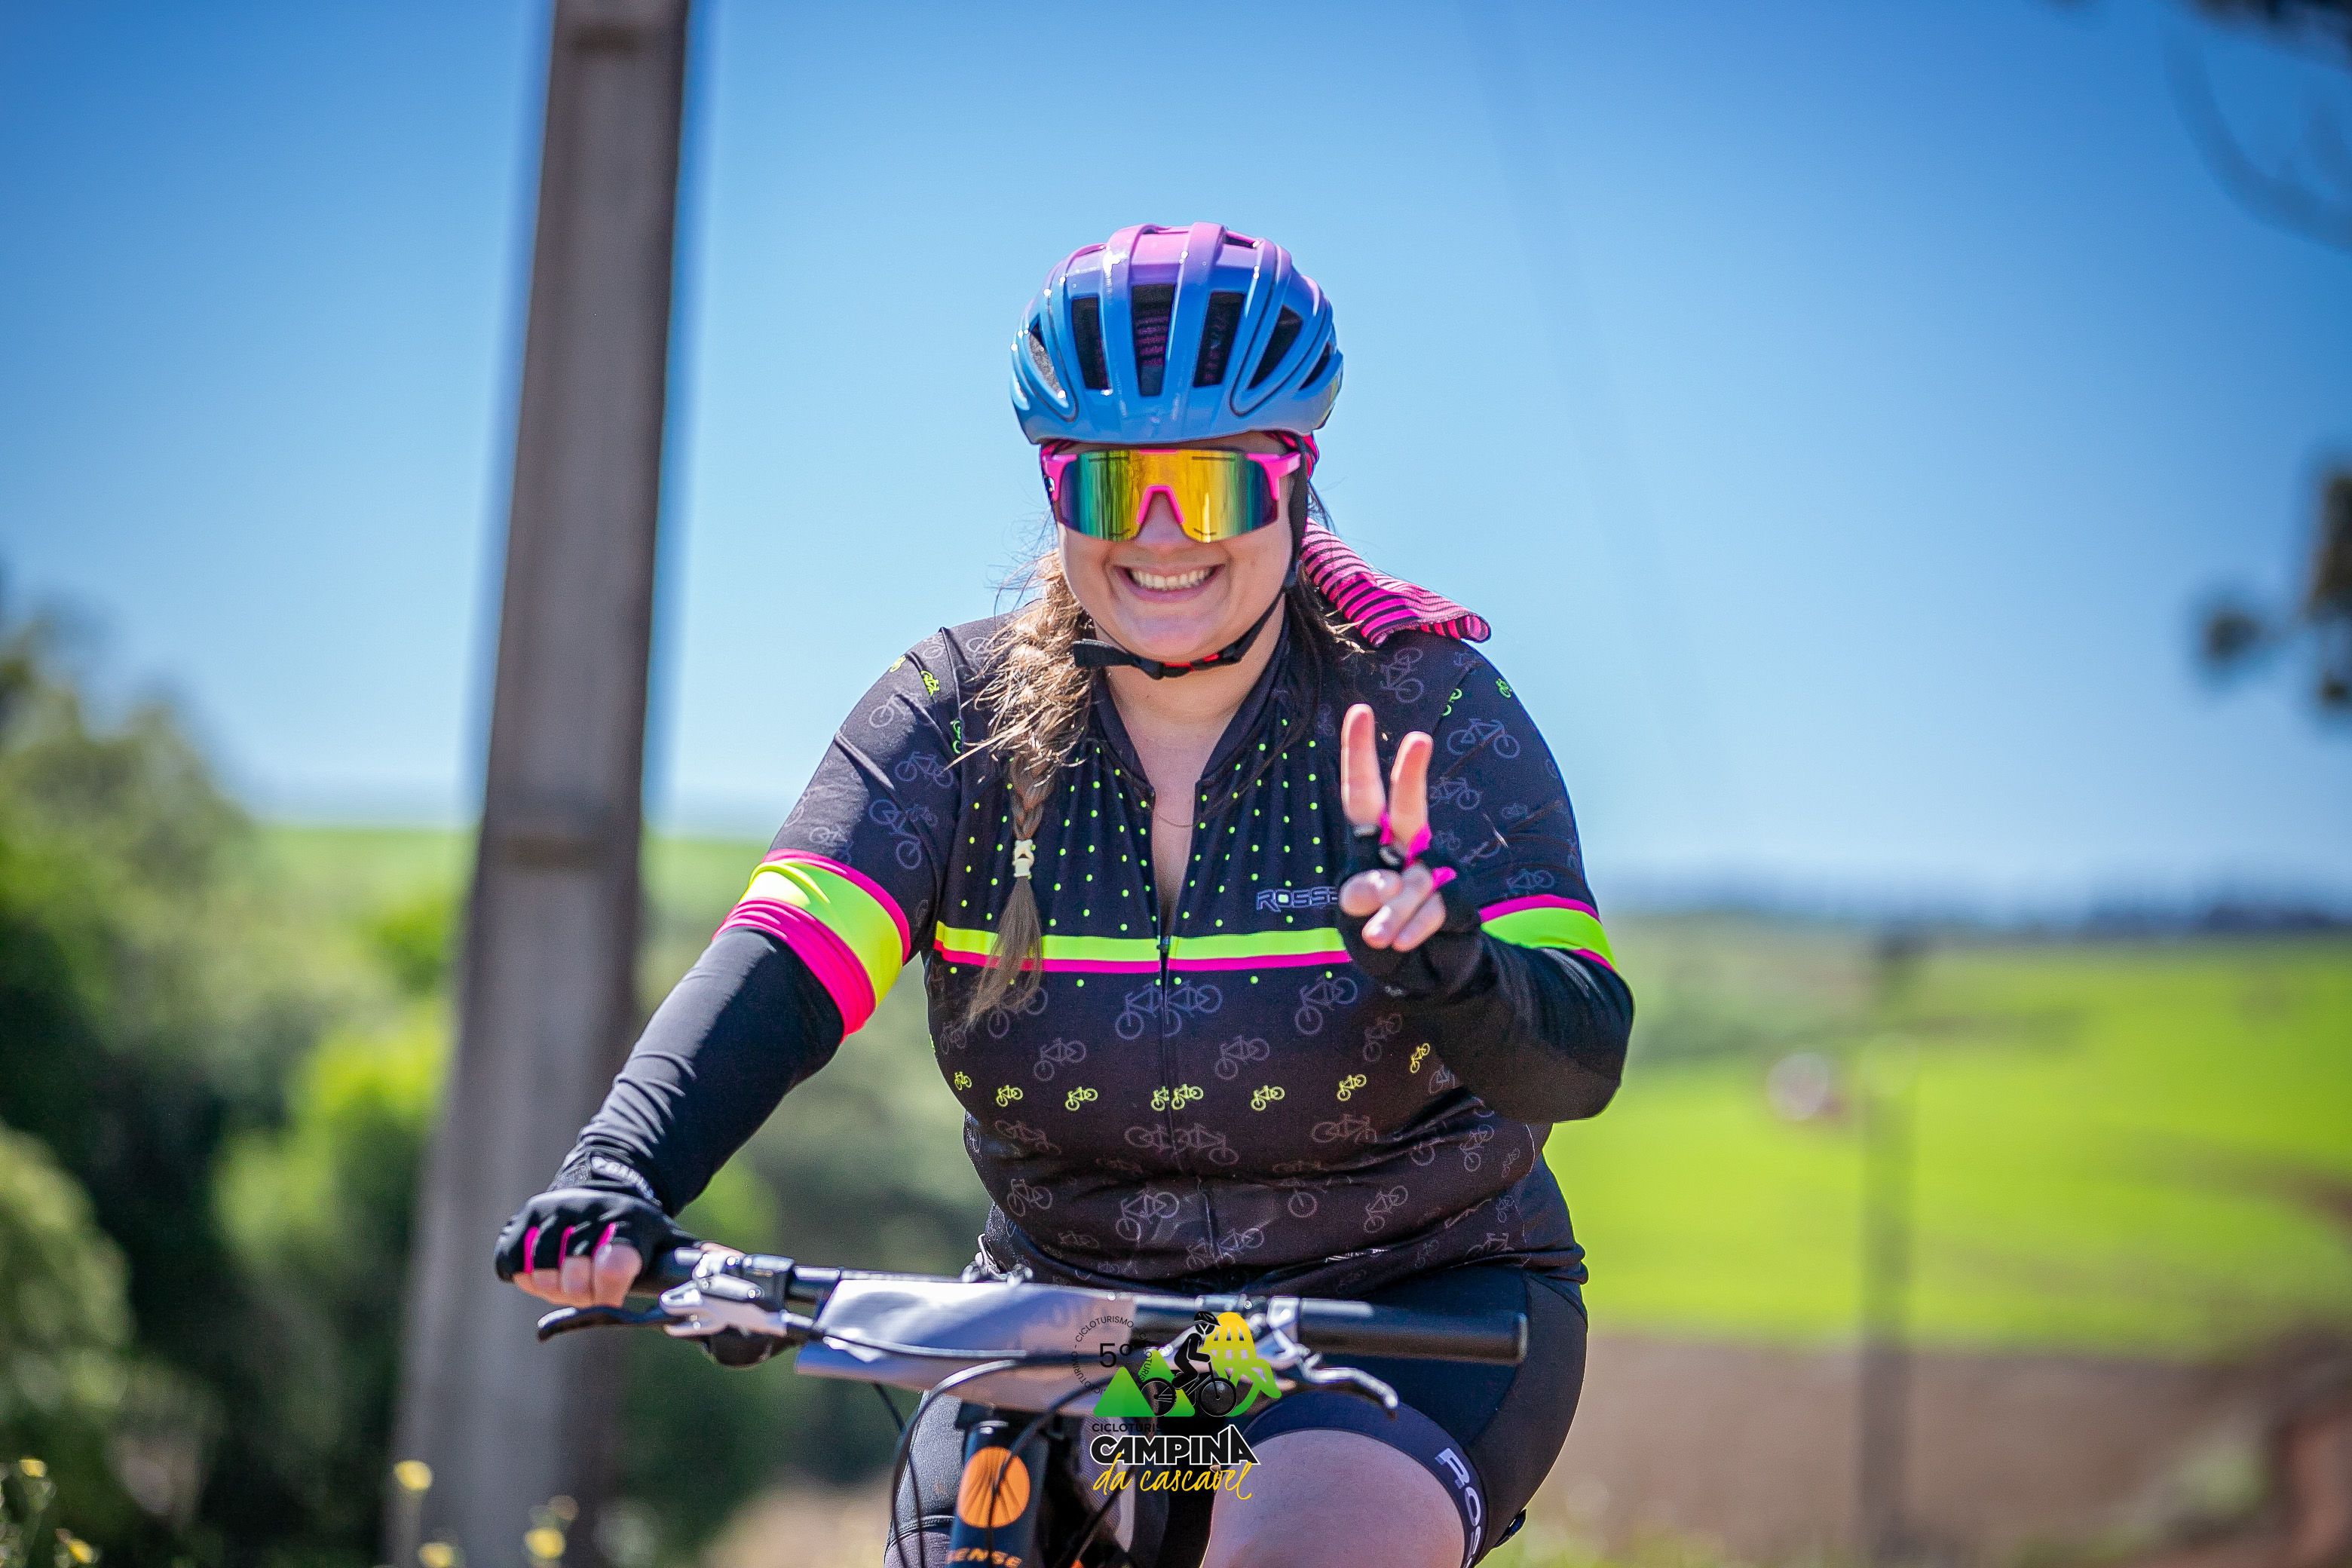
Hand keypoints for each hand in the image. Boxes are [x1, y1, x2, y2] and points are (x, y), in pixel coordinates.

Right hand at [493, 1186, 692, 1308]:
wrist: (603, 1187)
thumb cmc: (640, 1233)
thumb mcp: (674, 1243)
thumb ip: (705, 1262)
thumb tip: (741, 1272)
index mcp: (630, 1221)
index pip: (614, 1263)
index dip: (609, 1290)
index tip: (612, 1297)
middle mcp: (589, 1210)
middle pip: (573, 1278)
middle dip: (582, 1294)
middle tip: (592, 1288)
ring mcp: (551, 1213)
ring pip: (541, 1273)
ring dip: (553, 1288)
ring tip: (571, 1278)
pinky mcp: (520, 1221)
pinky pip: (512, 1265)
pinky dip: (525, 1276)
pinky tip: (546, 1268)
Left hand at [1338, 703, 1447, 952]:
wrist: (1424, 968)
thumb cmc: (1378, 928)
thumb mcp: (1354, 915)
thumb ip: (1359, 897)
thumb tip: (1380, 887)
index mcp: (1374, 842)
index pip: (1363, 793)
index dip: (1359, 754)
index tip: (1360, 710)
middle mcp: (1407, 848)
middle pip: (1409, 806)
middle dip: (1412, 772)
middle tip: (1419, 738)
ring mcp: (1433, 872)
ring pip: (1414, 881)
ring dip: (1393, 912)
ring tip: (1377, 938)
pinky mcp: (1455, 900)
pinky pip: (1433, 910)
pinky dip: (1412, 929)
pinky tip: (1400, 944)